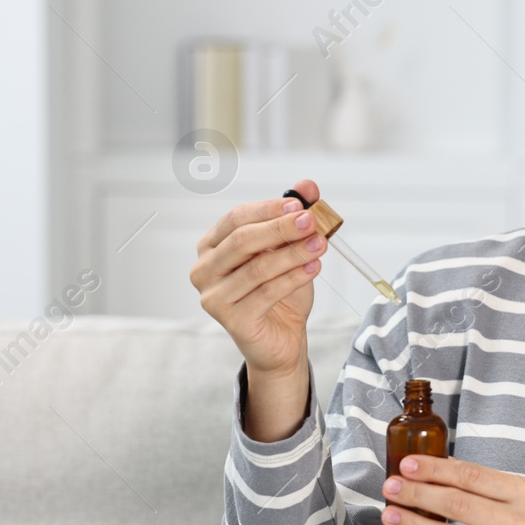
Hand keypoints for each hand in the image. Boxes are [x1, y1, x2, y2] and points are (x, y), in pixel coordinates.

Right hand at [190, 179, 327, 376]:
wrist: (281, 339)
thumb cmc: (280, 292)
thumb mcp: (289, 250)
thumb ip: (294, 217)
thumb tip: (308, 186)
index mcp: (211, 246)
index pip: (235, 218)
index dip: (268, 209)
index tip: (301, 205)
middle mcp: (204, 270)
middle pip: (243, 240)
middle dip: (281, 228)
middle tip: (313, 221)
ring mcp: (213, 297)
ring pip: (257, 267)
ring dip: (293, 253)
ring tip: (321, 245)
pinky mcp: (231, 320)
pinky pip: (266, 292)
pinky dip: (293, 278)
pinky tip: (313, 268)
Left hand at [381, 455, 524, 524]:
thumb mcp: (520, 493)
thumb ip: (483, 481)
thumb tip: (436, 464)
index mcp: (524, 494)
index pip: (472, 476)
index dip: (435, 469)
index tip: (408, 465)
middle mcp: (519, 524)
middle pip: (457, 505)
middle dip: (417, 494)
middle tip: (391, 487)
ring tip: (390, 515)